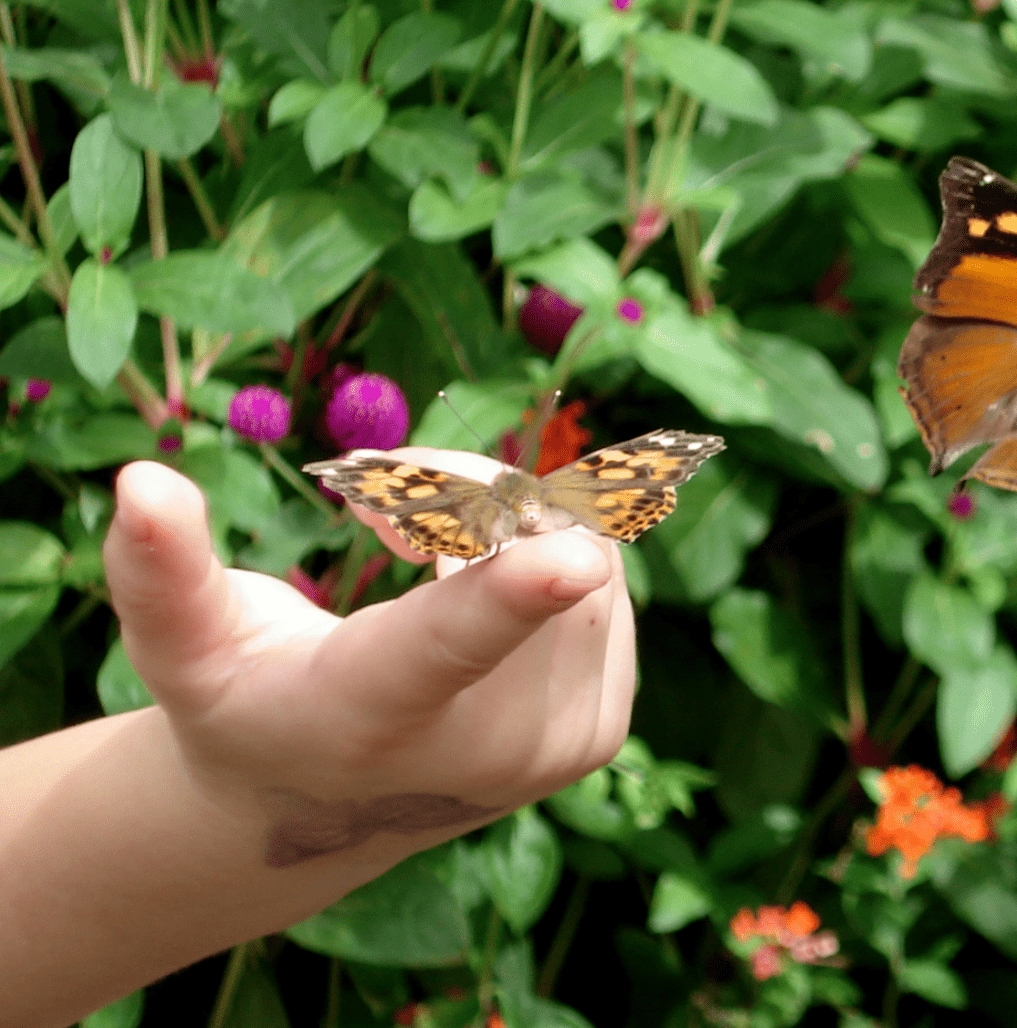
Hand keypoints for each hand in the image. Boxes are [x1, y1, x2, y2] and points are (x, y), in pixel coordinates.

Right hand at [104, 454, 633, 863]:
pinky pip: (606, 584)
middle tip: (383, 506)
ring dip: (506, 523)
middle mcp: (483, 746)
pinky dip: (545, 561)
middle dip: (464, 489)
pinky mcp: (603, 731)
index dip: (512, 591)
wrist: (326, 805)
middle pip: (529, 545)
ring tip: (423, 553)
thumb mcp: (184, 648)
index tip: (566, 560)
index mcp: (375, 711)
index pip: (449, 643)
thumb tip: (139, 481)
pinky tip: (479, 592)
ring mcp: (558, 747)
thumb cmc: (245, 702)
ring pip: (580, 551)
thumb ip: (160, 573)